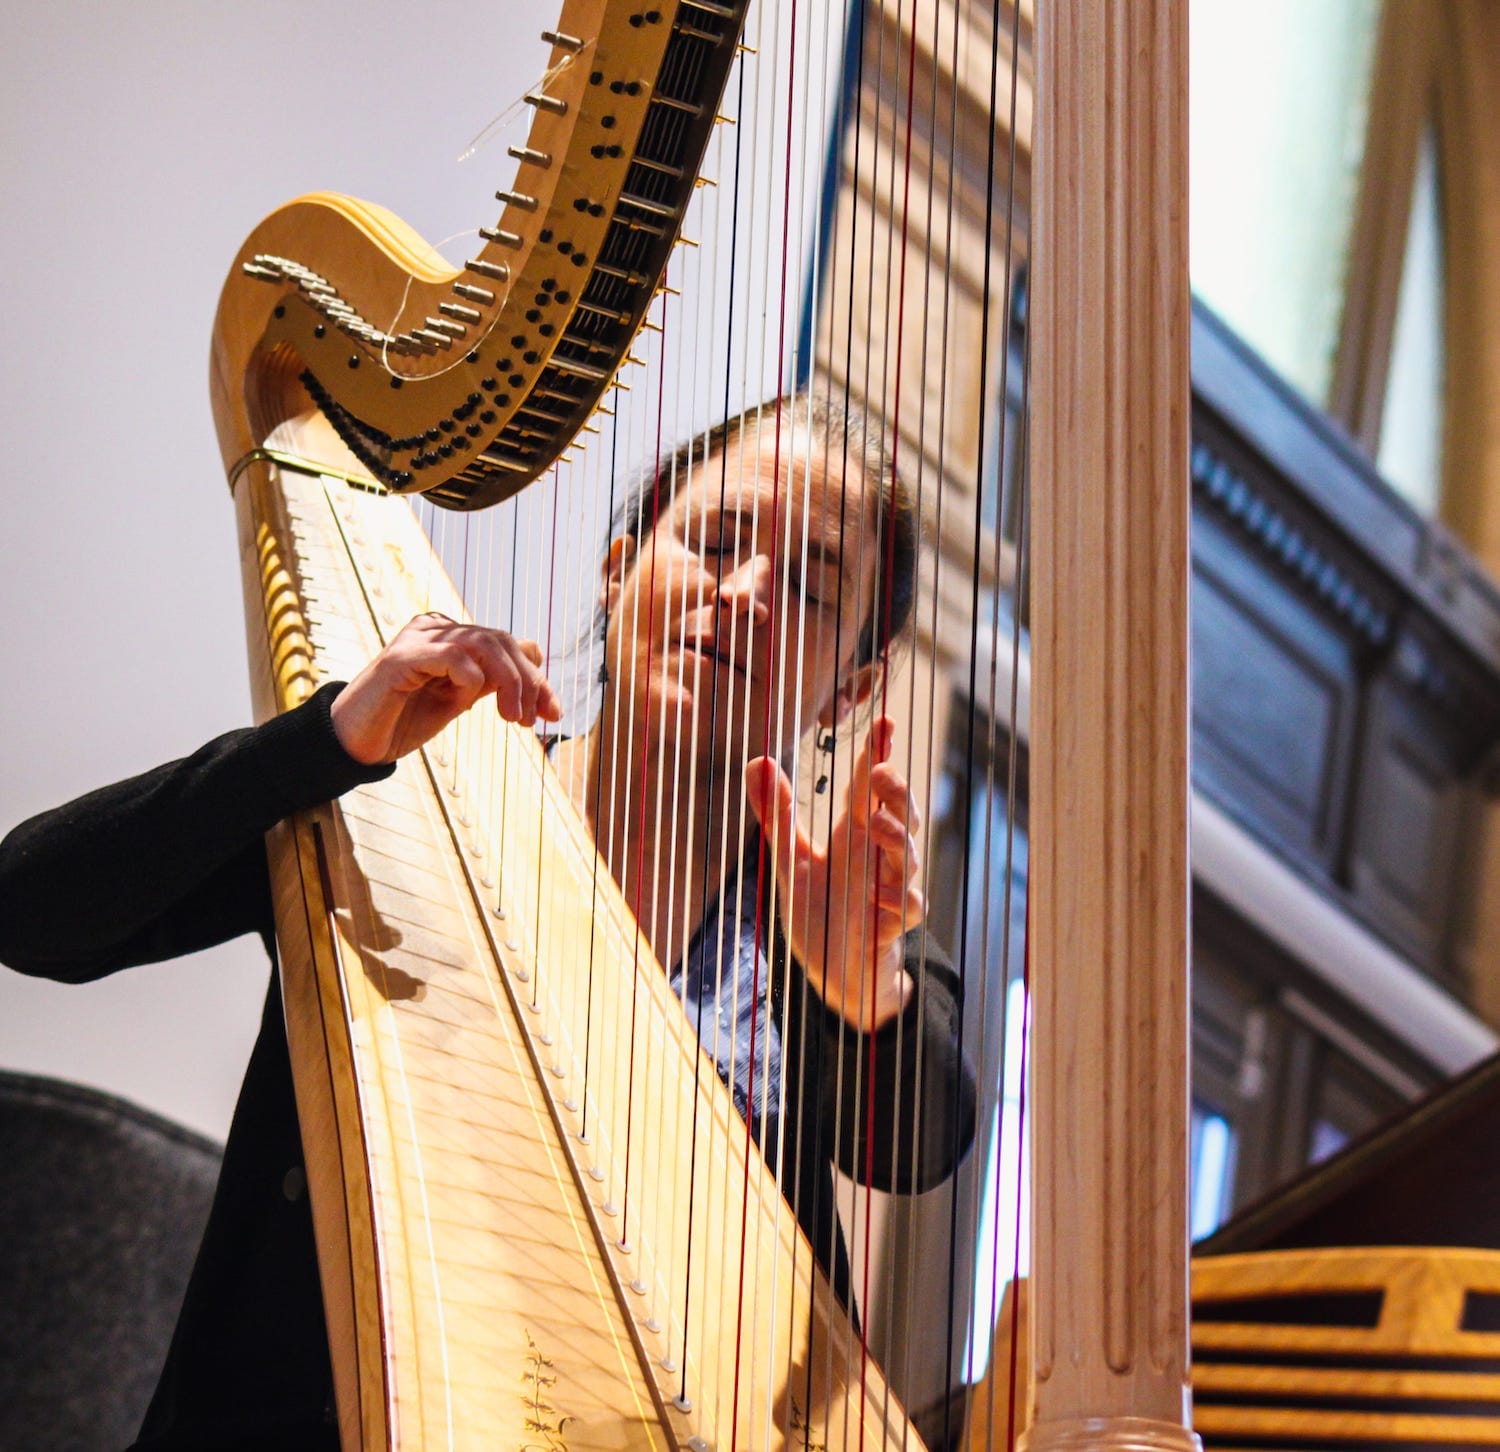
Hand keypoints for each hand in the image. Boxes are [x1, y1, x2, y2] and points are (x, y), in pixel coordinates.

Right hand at [330, 613, 561, 765]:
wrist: (357, 743)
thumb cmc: (405, 720)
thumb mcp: (459, 700)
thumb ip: (491, 680)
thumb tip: (535, 662)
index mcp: (450, 637)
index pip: (508, 644)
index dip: (537, 676)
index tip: (552, 713)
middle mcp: (436, 628)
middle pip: (502, 642)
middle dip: (529, 683)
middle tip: (535, 721)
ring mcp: (418, 638)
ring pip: (483, 644)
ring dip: (509, 683)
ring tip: (512, 719)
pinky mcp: (401, 656)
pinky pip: (452, 656)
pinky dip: (470, 678)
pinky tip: (466, 702)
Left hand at [745, 716, 923, 1032]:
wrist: (832, 972)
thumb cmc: (819, 911)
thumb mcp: (790, 859)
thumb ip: (776, 814)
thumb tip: (758, 759)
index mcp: (853, 835)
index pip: (868, 787)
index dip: (878, 754)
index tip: (885, 722)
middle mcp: (876, 856)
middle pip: (902, 813)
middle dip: (898, 791)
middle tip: (882, 772)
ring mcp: (890, 889)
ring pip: (909, 855)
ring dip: (896, 838)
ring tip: (876, 826)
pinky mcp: (894, 925)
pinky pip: (911, 907)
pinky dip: (898, 900)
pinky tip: (878, 899)